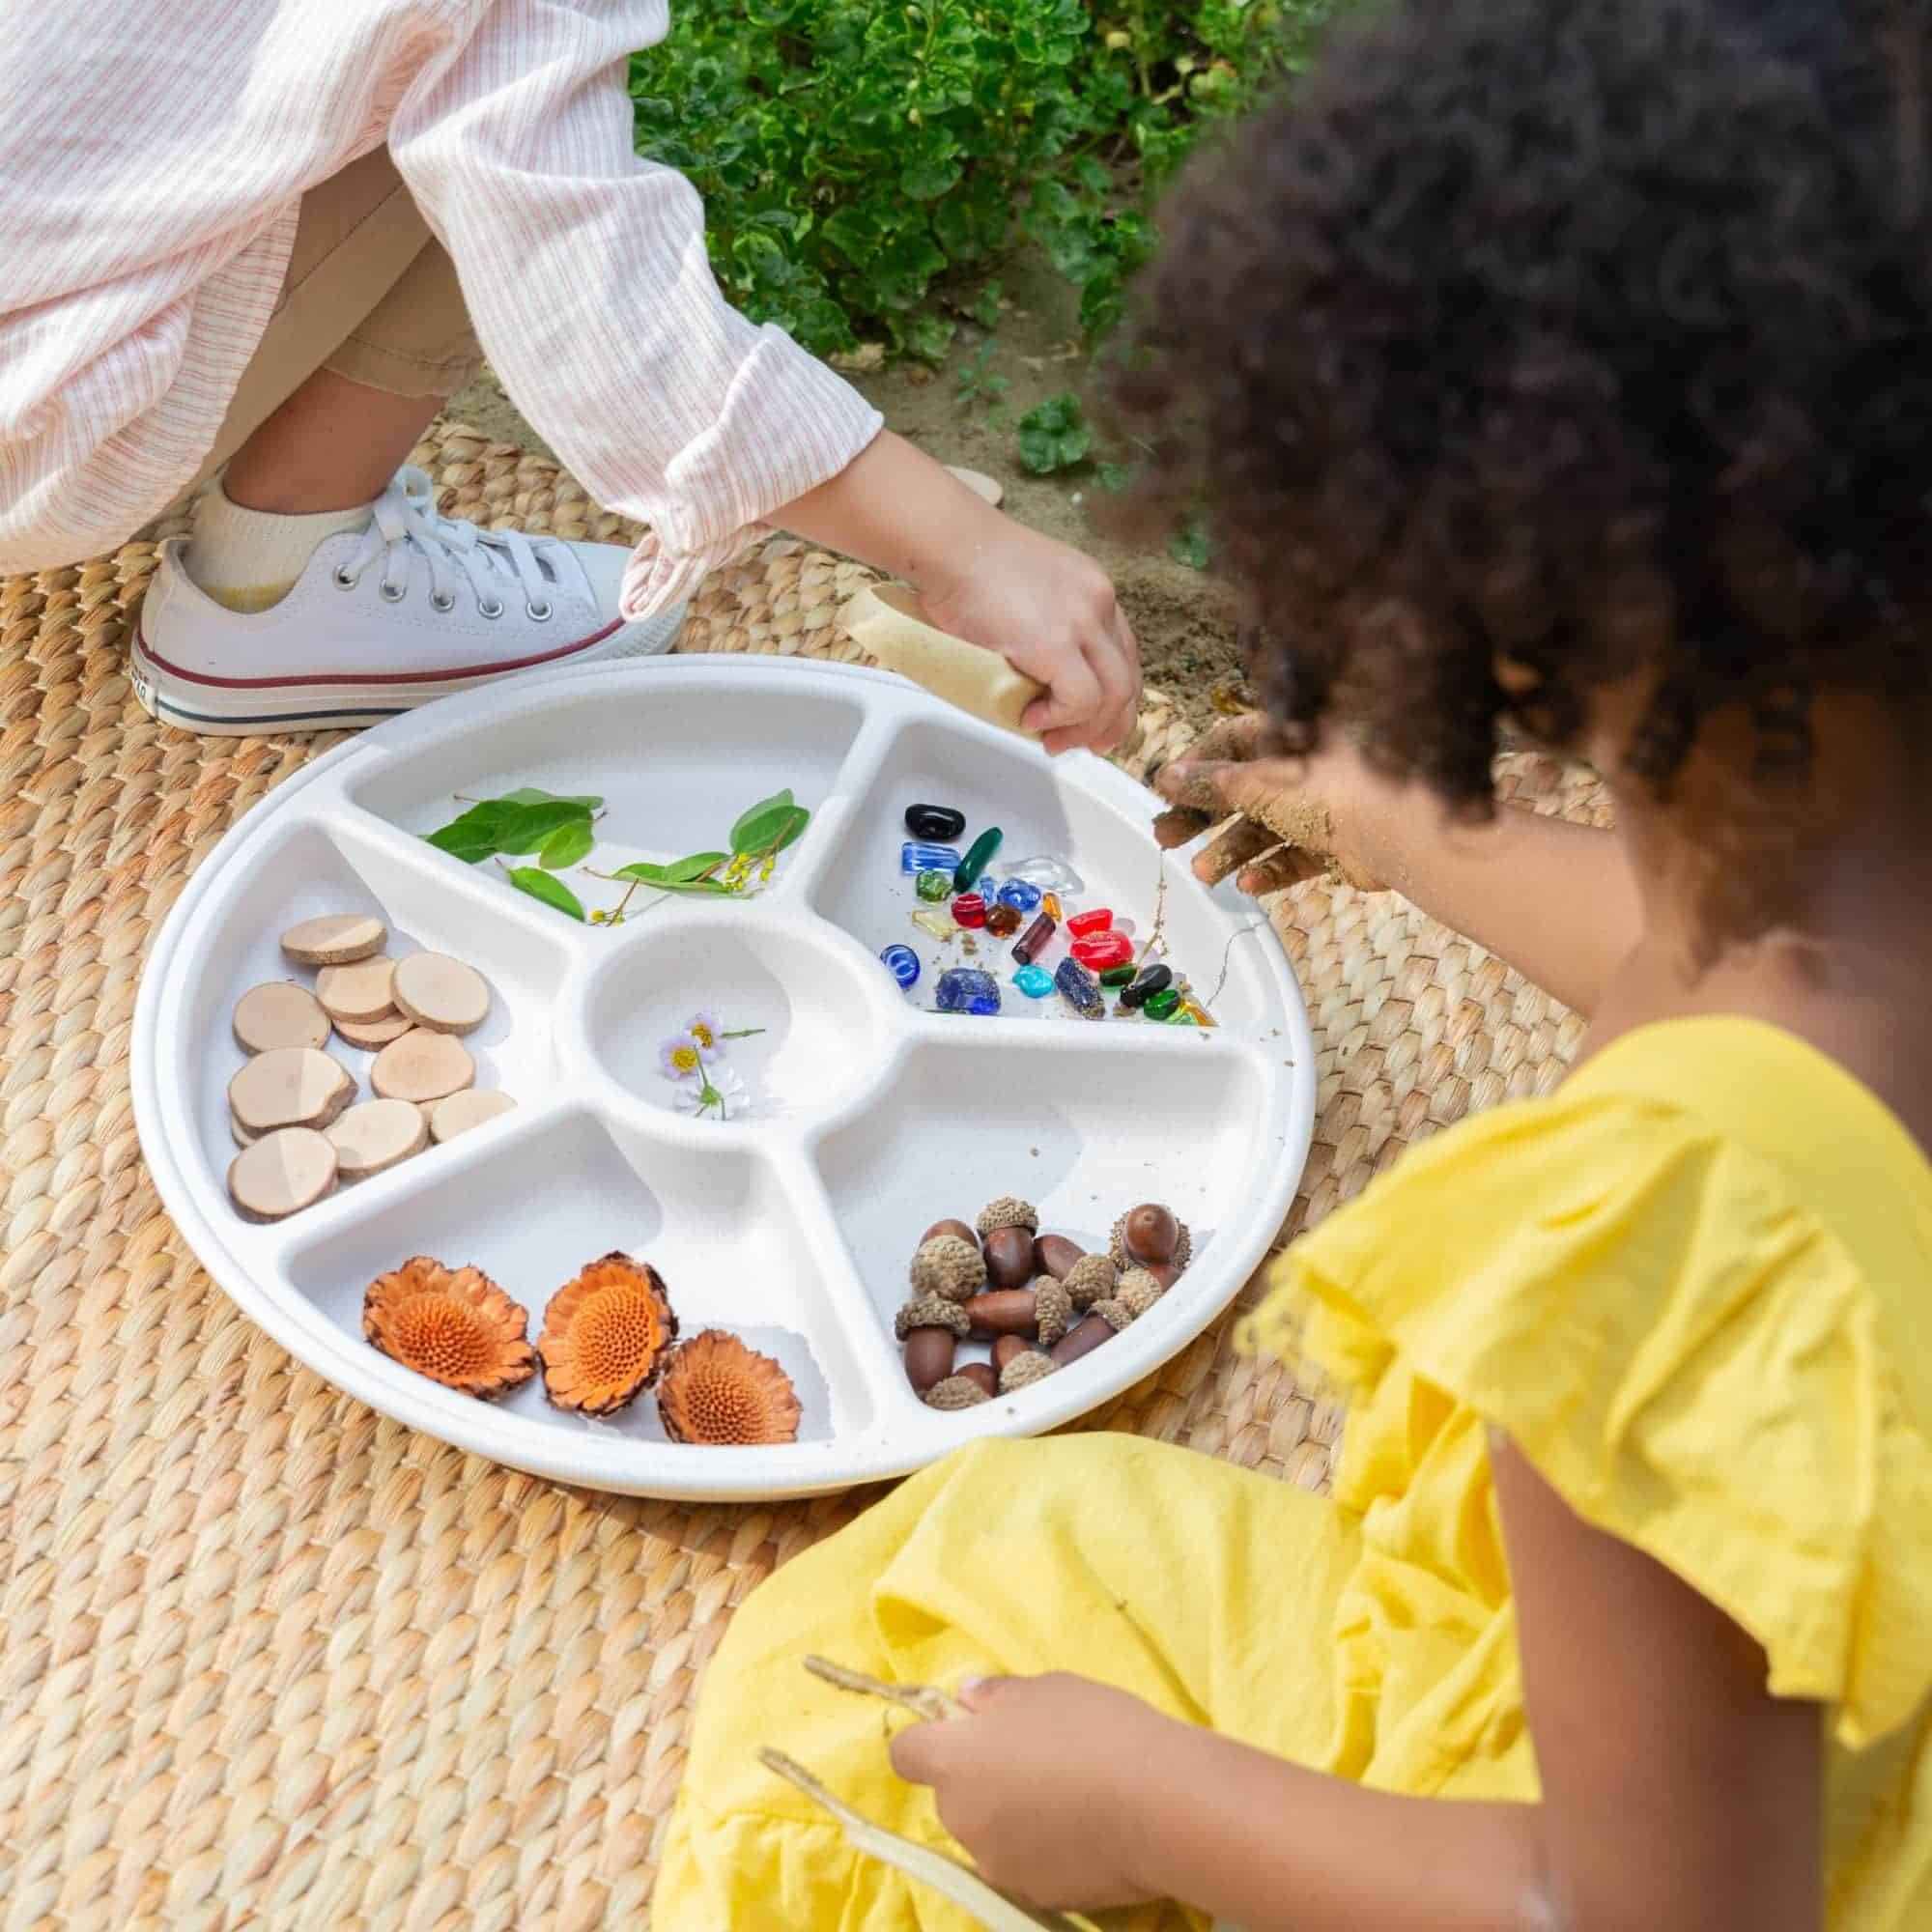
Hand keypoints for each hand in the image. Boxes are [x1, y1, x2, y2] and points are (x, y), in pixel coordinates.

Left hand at [888, 1673, 1171, 1910]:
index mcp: (955, 1762)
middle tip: (1035, 1756)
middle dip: (981, 1778)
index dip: (931, 1740)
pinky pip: (1024, 1863)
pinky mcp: (1035, 1896)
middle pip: (953, 1796)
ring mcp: (997, 1864)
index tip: (968, 1730)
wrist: (1159, 1806)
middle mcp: (962, 1819)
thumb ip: (997, 1696)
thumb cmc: (1096, 1730)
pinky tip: (1085, 1828)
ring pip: (988, 1832)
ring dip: (1010, 1815)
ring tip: (1068, 1795)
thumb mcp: (1046, 1689)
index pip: (906, 1754)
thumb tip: (969, 1700)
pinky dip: (1042, 1848)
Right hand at [917, 520, 1141, 756]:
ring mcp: (1083, 621)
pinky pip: (1081, 699)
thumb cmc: (966, 561)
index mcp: (1093, 590)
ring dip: (1086, 728)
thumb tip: (1032, 675)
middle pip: (1128, 677)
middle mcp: (1099, 603)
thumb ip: (1044, 624)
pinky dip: (1061, 718)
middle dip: (1110, 723)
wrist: (949, 543)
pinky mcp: (1057, 643)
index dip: (1114, 695)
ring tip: (1054, 741)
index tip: (1093, 720)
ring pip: (1114, 694)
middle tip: (1082, 745)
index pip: (1123, 652)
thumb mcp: (1026, 588)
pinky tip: (1032, 719)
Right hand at [1152, 713, 1391, 892]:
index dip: (1195, 766)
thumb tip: (1167, 775)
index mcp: (1284, 740)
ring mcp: (1318, 811)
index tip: (1165, 792)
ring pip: (1263, 830)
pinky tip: (1247, 884)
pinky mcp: (1333, 849)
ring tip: (1204, 875)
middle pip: (1240, 793)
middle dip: (1202, 817)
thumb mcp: (1258, 783)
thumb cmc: (1326, 790)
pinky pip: (1292, 858)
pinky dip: (1269, 871)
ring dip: (1230, 852)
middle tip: (1166, 839)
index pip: (1228, 744)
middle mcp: (1300, 771)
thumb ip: (1212, 784)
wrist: (1400, 831)